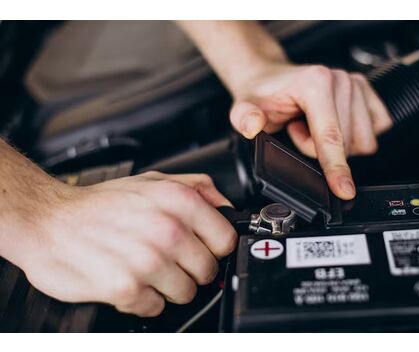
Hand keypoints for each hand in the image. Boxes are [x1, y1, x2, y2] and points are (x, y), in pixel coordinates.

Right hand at [19, 171, 235, 316]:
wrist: (48, 220)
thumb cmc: (100, 204)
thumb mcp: (153, 180)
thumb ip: (197, 188)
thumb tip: (226, 207)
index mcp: (178, 201)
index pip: (226, 240)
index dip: (215, 247)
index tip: (202, 248)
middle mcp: (167, 230)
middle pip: (208, 270)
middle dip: (191, 269)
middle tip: (167, 258)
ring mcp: (148, 261)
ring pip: (186, 293)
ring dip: (168, 286)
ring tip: (145, 268)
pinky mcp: (127, 288)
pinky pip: (156, 307)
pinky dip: (144, 299)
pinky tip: (128, 278)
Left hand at [230, 64, 392, 199]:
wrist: (269, 78)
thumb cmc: (261, 95)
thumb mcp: (243, 108)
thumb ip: (245, 118)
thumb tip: (253, 125)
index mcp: (316, 82)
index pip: (331, 136)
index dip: (336, 167)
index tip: (344, 190)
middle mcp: (340, 79)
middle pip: (347, 143)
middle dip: (320, 150)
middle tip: (296, 131)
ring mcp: (356, 84)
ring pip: (363, 140)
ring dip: (336, 144)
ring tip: (310, 127)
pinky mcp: (367, 92)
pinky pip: (375, 130)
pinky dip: (353, 137)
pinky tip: (330, 126)